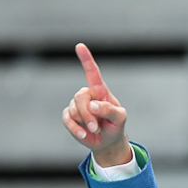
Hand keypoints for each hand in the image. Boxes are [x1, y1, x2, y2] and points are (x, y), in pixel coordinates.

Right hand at [62, 43, 131, 165]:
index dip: (86, 59)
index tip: (80, 46)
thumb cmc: (115, 126)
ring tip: (95, 129)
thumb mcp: (120, 119)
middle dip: (88, 114)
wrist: (107, 141)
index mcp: (100, 90)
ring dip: (85, 123)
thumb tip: (93, 105)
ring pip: (74, 109)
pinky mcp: (69, 116)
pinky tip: (83, 135)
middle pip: (80, 97)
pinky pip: (67, 120)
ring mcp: (77, 105)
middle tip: (96, 127)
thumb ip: (110, 110)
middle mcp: (87, 94)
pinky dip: (75, 129)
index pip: (92, 72)